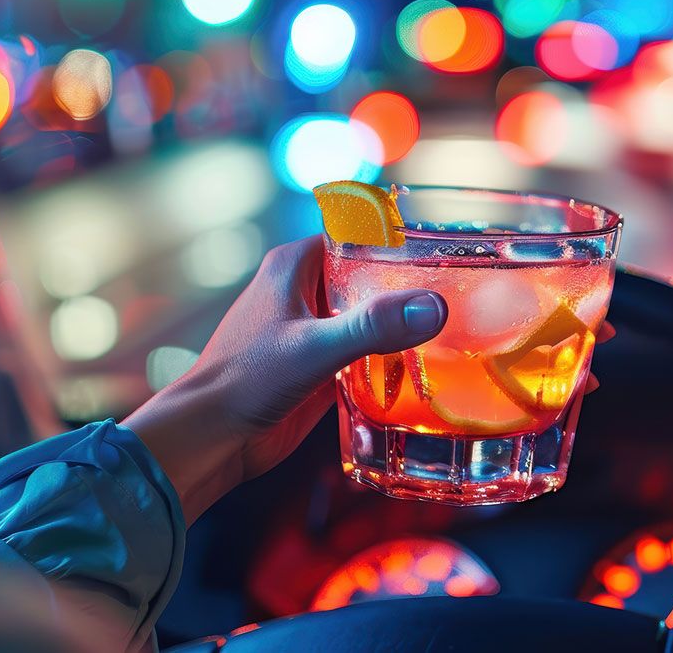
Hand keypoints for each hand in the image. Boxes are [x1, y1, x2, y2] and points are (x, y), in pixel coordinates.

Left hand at [125, 236, 447, 523]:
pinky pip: (364, 352)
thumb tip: (431, 307)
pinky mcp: (319, 364)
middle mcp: (304, 290)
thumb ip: (373, 326)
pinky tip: (422, 368)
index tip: (444, 250)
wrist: (214, 438)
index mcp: (294, 265)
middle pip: (370, 276)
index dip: (399, 240)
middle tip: (458, 295)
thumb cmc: (245, 382)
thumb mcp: (314, 348)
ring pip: (369, 316)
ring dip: (401, 325)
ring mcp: (312, 329)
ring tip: (452, 330)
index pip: (357, 234)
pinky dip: (389, 358)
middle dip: (409, 287)